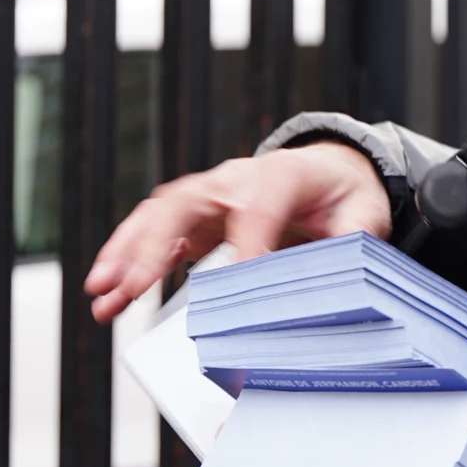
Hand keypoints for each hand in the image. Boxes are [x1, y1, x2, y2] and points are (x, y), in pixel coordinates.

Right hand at [83, 143, 390, 320]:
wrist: (328, 173)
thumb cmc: (343, 195)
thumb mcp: (364, 213)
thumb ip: (354, 239)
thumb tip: (337, 271)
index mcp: (280, 175)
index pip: (255, 207)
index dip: (242, 245)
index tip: (230, 283)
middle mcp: (235, 179)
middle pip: (186, 204)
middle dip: (153, 244)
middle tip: (130, 285)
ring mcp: (209, 195)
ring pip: (158, 216)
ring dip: (126, 253)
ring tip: (101, 291)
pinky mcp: (196, 217)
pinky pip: (154, 233)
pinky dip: (128, 261)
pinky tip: (109, 292)